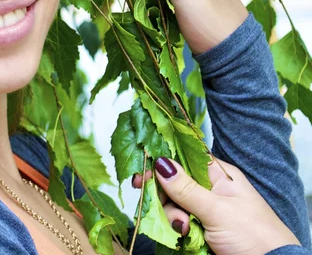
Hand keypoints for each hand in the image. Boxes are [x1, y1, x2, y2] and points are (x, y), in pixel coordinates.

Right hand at [133, 157, 300, 254]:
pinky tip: (183, 236)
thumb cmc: (252, 234)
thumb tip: (160, 162)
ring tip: (184, 229)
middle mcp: (210, 190)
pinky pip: (178, 223)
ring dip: (172, 216)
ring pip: (173, 205)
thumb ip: (186, 188)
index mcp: (219, 176)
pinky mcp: (201, 231)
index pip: (184, 159)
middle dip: (165, 196)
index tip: (142, 173)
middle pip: (174, 183)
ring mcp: (205, 211)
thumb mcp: (217, 210)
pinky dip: (176, 229)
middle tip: (151, 202)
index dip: (162, 164)